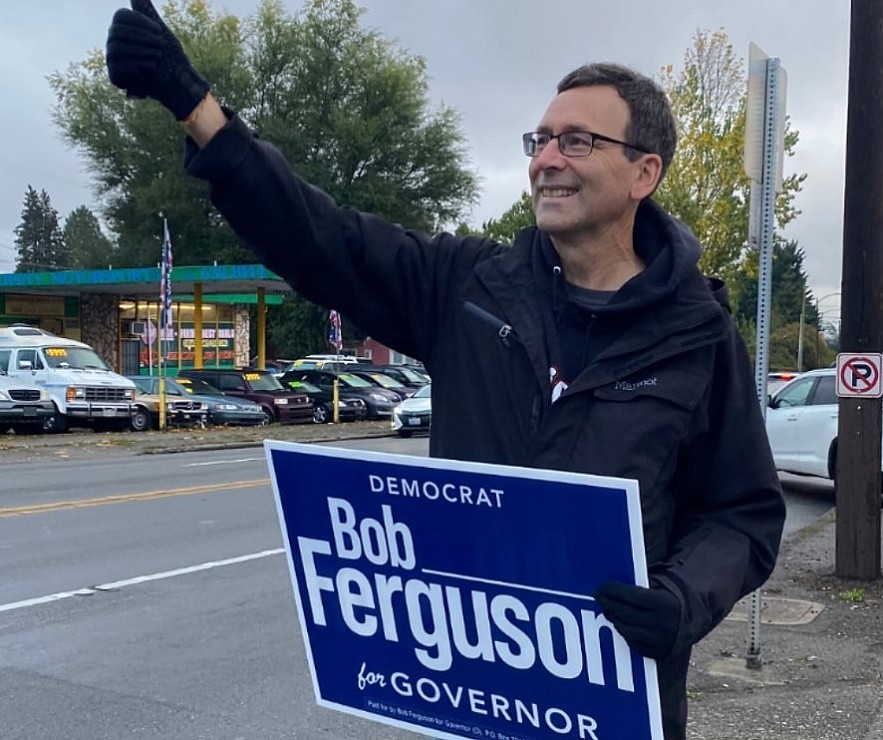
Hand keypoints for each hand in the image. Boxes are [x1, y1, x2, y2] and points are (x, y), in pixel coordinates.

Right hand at [106, 0, 209, 120]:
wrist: (176, 81)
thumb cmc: (169, 54)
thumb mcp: (159, 28)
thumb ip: (145, 10)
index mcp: (122, 28)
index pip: (121, 16)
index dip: (141, 22)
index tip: (159, 31)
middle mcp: (113, 42)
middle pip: (118, 32)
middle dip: (143, 38)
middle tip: (161, 46)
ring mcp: (112, 59)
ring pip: (117, 48)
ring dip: (142, 51)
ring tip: (158, 56)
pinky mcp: (115, 76)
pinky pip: (118, 67)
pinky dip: (136, 65)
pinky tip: (151, 67)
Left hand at [594, 579, 681, 659]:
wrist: (693, 620)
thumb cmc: (669, 598)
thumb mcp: (659, 588)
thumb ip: (638, 588)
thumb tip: (611, 586)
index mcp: (664, 603)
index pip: (631, 596)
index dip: (613, 591)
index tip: (601, 588)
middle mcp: (663, 624)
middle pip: (625, 614)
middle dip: (609, 604)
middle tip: (598, 597)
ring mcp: (660, 641)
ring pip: (626, 630)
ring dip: (613, 618)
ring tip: (607, 610)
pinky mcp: (658, 653)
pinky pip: (633, 643)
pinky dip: (623, 632)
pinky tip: (618, 623)